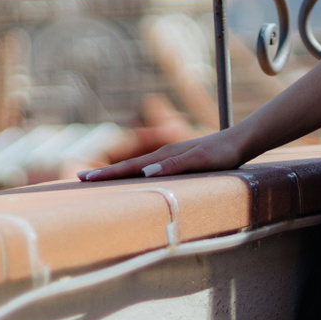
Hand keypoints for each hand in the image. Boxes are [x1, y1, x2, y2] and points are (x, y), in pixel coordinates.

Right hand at [78, 128, 249, 182]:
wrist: (240, 141)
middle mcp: (163, 155)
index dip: (107, 174)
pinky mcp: (178, 159)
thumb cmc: (222, 154)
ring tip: (99, 178)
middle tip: (79, 179)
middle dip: (104, 173)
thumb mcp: (199, 160)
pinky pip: (149, 167)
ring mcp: (169, 156)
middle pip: (128, 166)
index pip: (129, 167)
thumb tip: (145, 172)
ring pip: (137, 166)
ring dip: (117, 173)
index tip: (84, 179)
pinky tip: (133, 177)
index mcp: (164, 156)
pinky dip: (134, 172)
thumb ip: (174, 165)